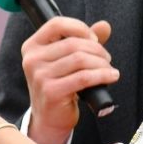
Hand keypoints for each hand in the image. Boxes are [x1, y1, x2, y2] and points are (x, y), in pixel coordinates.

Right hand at [21, 17, 116, 143]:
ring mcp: (39, 76)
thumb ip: (84, 40)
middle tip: (106, 59)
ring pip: (80, 59)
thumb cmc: (60, 85)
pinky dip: (102, 75)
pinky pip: (83, 77)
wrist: (49, 119)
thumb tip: (105, 25)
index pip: (56, 24)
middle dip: (97, 49)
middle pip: (73, 43)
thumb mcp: (68, 60)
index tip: (94, 39)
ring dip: (101, 63)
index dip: (80, 28)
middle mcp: (32, 59)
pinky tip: (110, 77)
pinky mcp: (51, 91)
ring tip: (109, 69)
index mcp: (32, 46)